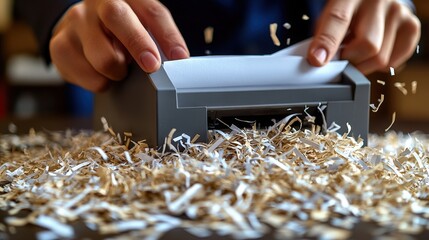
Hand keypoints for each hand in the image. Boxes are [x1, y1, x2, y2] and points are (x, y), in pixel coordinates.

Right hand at [49, 0, 188, 91]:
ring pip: (103, 57)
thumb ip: (159, 37)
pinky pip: (89, 76)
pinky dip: (101, 82)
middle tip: (151, 65)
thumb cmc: (120, 28)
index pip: (151, 11)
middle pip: (117, 17)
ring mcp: (76, 22)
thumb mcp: (142, 25)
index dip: (167, 35)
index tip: (179, 57)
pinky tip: (100, 70)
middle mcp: (97, 3)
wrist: (79, 27)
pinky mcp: (60, 46)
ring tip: (119, 66)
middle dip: (138, 44)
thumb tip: (179, 59)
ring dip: (118, 71)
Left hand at [307, 0, 419, 74]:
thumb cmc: (347, 12)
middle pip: (367, 45)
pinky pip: (393, 63)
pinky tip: (373, 53)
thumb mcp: (330, 16)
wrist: (373, 1)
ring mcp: (397, 12)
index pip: (338, 20)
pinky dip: (380, 66)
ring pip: (381, 58)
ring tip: (357, 52)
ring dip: (364, 65)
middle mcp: (378, 0)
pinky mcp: (411, 26)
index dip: (327, 43)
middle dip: (351, 60)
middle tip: (343, 59)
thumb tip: (319, 60)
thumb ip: (324, 36)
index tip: (317, 60)